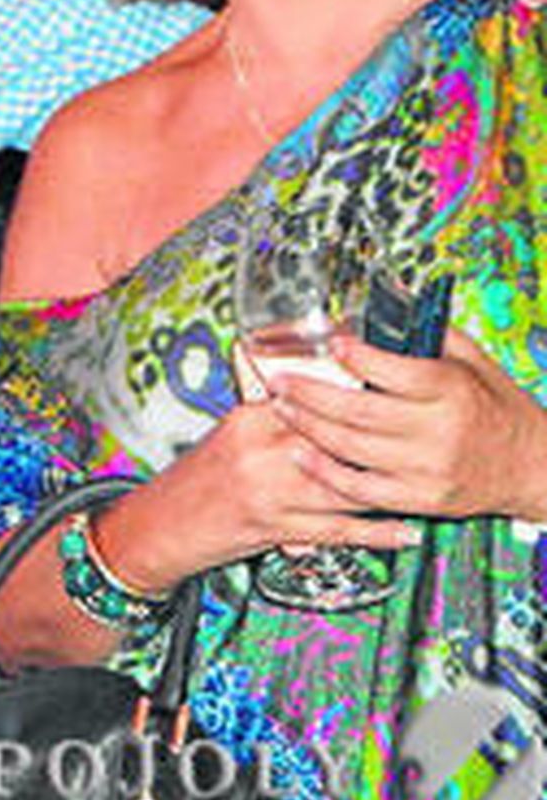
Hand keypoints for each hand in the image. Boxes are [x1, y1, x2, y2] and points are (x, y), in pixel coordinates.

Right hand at [102, 399, 411, 595]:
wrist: (161, 527)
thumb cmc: (197, 481)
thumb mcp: (230, 436)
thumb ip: (270, 417)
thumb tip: (315, 401)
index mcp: (248, 421)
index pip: (309, 402)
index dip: (351, 397)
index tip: (388, 392)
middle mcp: (261, 453)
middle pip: (333, 440)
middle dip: (378, 439)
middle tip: (420, 432)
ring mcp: (271, 494)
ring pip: (343, 485)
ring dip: (387, 485)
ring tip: (425, 481)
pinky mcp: (278, 531)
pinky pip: (338, 532)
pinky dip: (376, 533)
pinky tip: (404, 530)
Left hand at [271, 328, 546, 520]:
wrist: (532, 466)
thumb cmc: (495, 404)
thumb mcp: (470, 358)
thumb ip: (424, 332)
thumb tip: (380, 299)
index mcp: (450, 391)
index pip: (390, 371)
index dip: (353, 356)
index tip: (327, 342)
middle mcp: (438, 432)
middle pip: (358, 411)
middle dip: (309, 393)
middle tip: (278, 379)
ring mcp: (427, 471)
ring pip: (352, 449)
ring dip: (308, 427)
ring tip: (279, 406)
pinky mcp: (420, 500)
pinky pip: (362, 489)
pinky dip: (327, 472)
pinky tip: (301, 453)